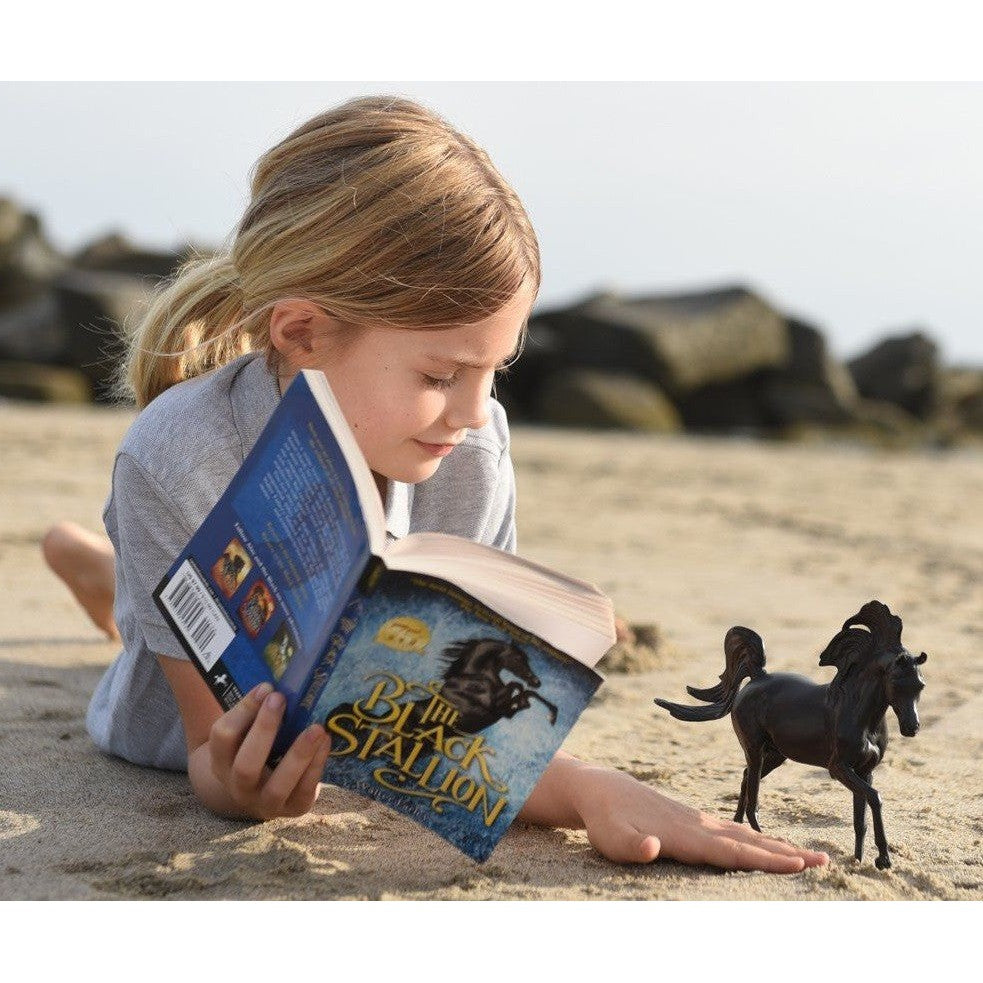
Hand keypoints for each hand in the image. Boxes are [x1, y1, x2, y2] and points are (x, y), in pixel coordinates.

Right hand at [205, 681, 331, 819]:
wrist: (261, 792)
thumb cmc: (256, 750)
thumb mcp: (246, 734)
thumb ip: (254, 711)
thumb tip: (271, 686)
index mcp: (221, 762)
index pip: (222, 737)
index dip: (243, 710)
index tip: (267, 687)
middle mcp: (238, 787)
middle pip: (246, 765)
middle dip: (264, 730)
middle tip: (281, 699)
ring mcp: (266, 803)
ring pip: (278, 786)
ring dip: (298, 755)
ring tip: (316, 728)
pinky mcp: (294, 809)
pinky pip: (304, 791)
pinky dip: (316, 766)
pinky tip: (326, 742)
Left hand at [572, 766, 828, 872]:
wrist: (601, 789)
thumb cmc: (606, 820)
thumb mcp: (612, 839)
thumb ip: (633, 846)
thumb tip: (653, 847)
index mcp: (684, 835)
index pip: (730, 852)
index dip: (763, 859)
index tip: (796, 865)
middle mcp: (697, 826)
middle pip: (748, 843)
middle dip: (785, 854)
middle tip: (823, 861)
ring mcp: (697, 821)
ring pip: (744, 836)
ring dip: (777, 847)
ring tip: (809, 856)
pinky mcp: (693, 820)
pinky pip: (732, 832)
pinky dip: (755, 839)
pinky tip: (767, 845)